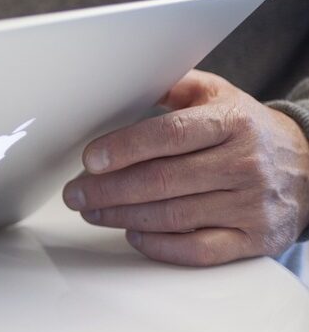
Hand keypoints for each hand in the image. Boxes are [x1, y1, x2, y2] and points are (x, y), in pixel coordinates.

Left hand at [63, 69, 308, 264]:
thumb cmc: (248, 129)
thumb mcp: (217, 95)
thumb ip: (172, 87)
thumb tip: (122, 81)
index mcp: (231, 123)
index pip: (169, 135)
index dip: (124, 148)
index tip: (90, 159)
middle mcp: (244, 164)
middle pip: (163, 180)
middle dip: (108, 189)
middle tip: (75, 193)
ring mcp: (251, 205)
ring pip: (174, 216)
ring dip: (122, 216)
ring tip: (92, 210)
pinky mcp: (255, 239)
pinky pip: (199, 250)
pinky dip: (160, 246)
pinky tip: (132, 234)